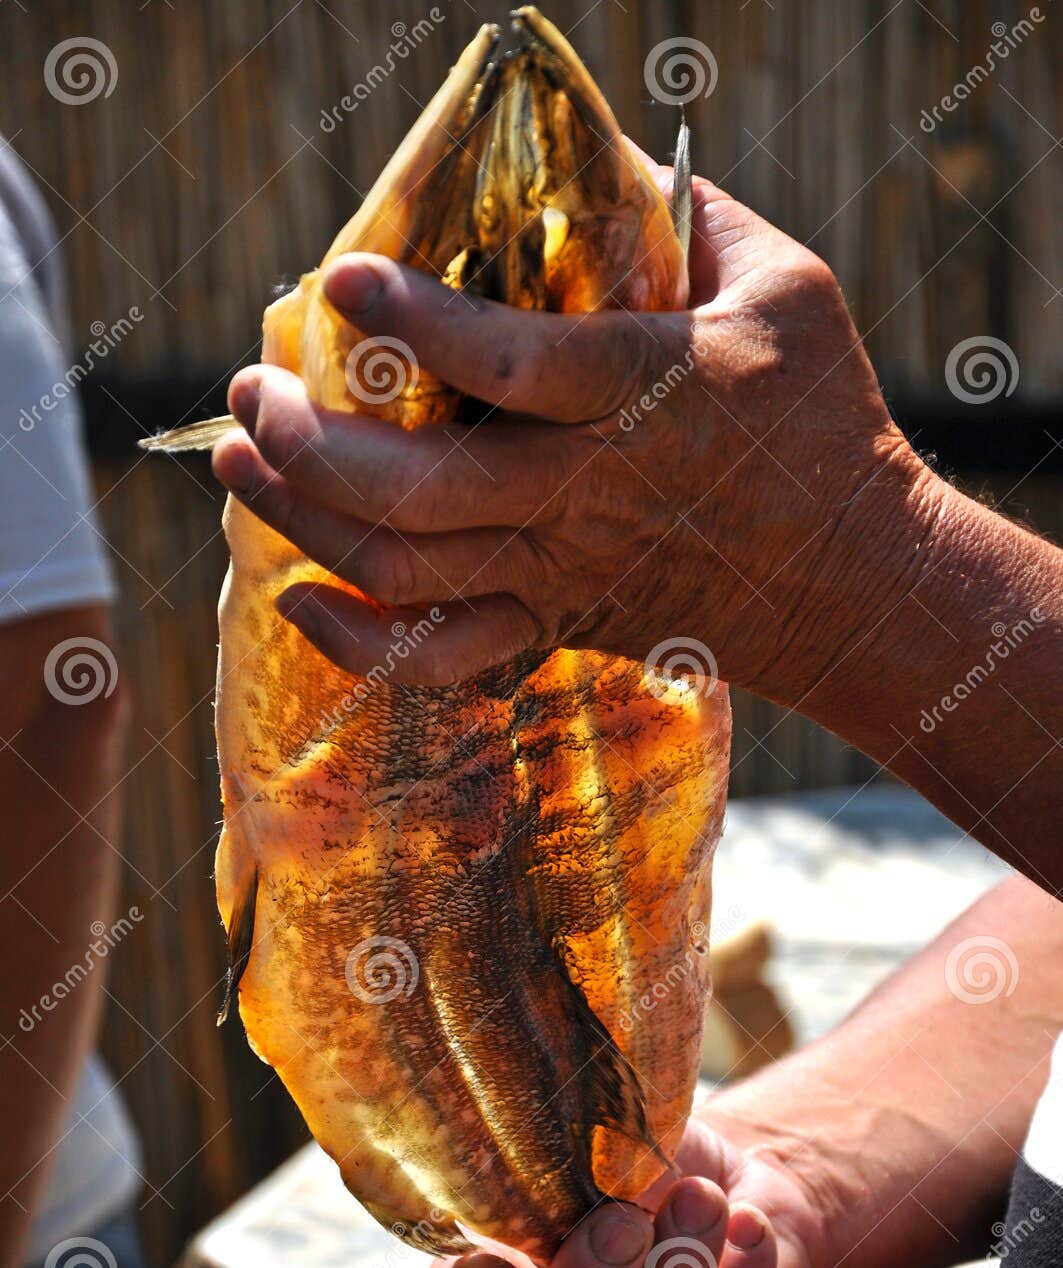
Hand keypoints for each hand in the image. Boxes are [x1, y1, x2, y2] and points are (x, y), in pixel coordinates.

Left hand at [212, 156, 938, 695]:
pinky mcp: (553, 622)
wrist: (852, 582)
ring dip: (301, 517)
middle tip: (249, 388)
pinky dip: (358, 641)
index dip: (415, 321)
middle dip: (305, 440)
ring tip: (241, 462)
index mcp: (640, 393)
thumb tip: (583, 150)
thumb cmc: (820, 422)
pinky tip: (298, 594)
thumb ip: (683, 210)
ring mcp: (560, 570)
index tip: (340, 280)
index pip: (509, 361)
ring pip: (402, 565)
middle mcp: (583, 493)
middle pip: (414, 487)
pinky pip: (439, 656)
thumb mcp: (786, 284)